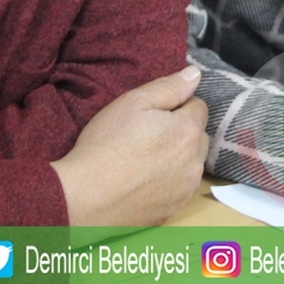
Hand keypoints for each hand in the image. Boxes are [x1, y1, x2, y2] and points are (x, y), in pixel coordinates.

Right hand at [51, 65, 207, 225]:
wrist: (85, 197)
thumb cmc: (106, 145)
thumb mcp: (134, 102)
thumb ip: (169, 87)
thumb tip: (195, 75)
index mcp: (188, 131)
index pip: (198, 106)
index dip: (176, 105)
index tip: (153, 114)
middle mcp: (195, 162)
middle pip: (198, 135)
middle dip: (181, 130)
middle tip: (147, 134)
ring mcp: (186, 189)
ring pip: (191, 162)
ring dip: (177, 156)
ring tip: (144, 158)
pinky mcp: (174, 209)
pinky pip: (180, 186)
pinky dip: (169, 181)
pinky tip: (144, 179)